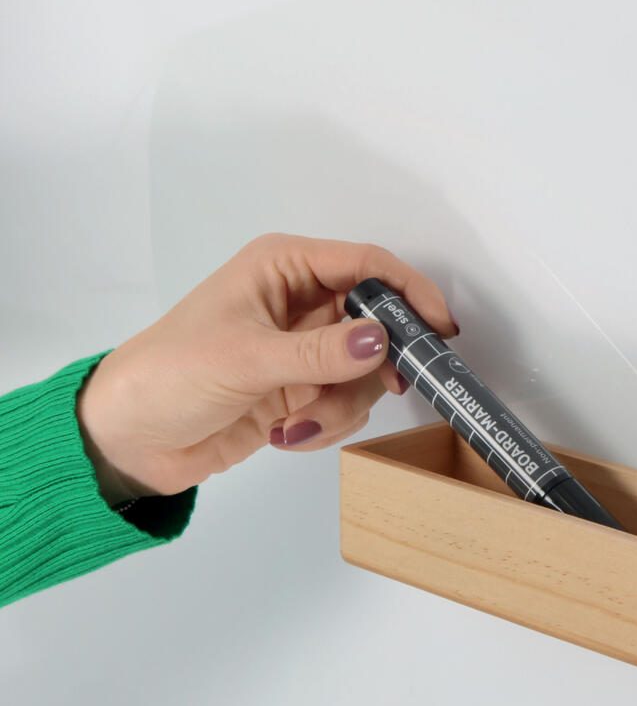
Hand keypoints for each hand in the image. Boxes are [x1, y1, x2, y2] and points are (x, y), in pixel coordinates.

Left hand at [76, 234, 456, 501]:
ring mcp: (304, 348)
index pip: (367, 264)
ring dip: (343, 403)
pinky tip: (286, 434)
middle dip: (378, 362)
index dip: (410, 291)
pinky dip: (328, 423)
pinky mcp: (303, 388)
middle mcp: (301, 301)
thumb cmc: (168, 376)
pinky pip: (348, 402)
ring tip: (297, 422)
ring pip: (367, 369)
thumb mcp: (246, 359)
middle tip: (389, 386)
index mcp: (284, 267)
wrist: (127, 441)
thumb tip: (382, 340)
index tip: (441, 328)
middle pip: (378, 320)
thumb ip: (321, 352)